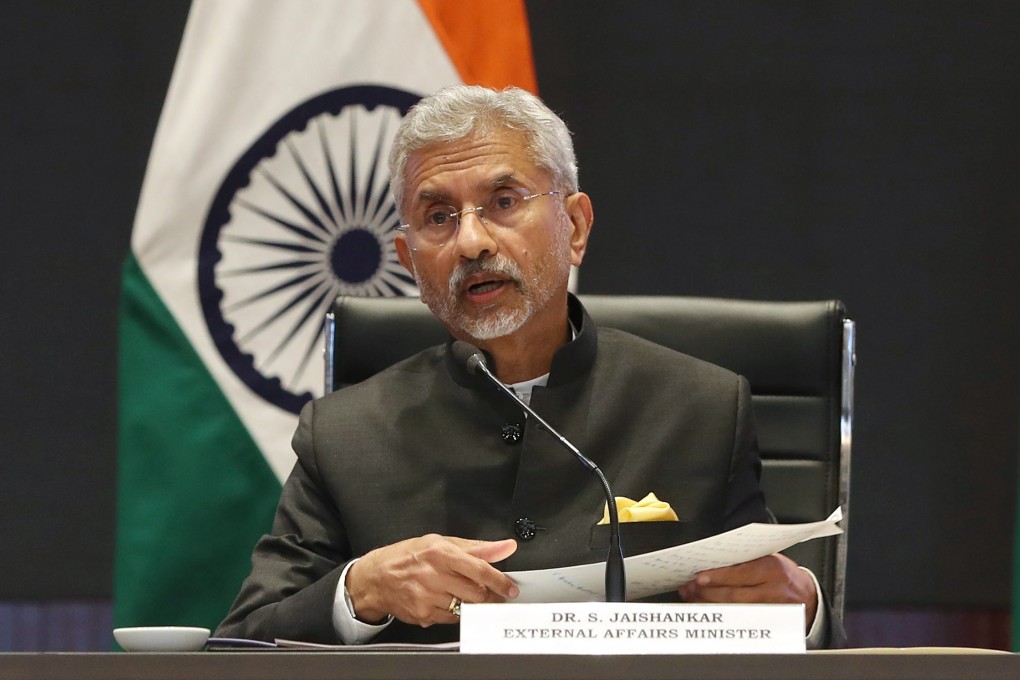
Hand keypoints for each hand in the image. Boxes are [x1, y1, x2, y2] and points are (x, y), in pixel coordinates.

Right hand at [346, 535, 518, 626]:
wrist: (375, 578)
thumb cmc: (407, 556)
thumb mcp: (440, 542)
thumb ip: (476, 547)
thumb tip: (505, 547)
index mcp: (440, 553)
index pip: (479, 569)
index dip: (499, 581)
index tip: (510, 588)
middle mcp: (433, 575)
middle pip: (476, 593)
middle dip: (490, 596)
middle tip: (494, 594)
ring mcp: (427, 597)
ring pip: (465, 608)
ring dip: (473, 605)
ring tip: (467, 595)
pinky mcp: (423, 615)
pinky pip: (451, 619)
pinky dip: (455, 612)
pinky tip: (447, 601)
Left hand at [678, 553, 817, 630]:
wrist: (807, 595)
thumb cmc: (783, 573)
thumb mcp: (770, 558)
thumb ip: (746, 559)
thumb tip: (713, 560)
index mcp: (771, 567)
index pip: (740, 572)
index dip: (718, 576)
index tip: (699, 577)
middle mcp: (772, 588)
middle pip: (734, 594)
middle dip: (707, 592)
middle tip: (689, 588)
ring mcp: (770, 608)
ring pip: (734, 609)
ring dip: (710, 603)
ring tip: (693, 597)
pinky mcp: (768, 622)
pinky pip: (739, 619)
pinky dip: (722, 614)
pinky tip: (709, 608)